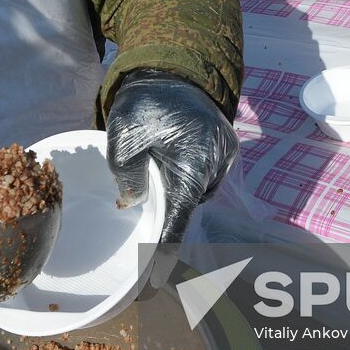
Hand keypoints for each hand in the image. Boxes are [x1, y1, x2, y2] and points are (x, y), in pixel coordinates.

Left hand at [106, 70, 237, 244]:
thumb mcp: (124, 139)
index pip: (179, 221)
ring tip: (154, 177)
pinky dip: (187, 177)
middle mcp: (217, 164)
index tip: (153, 282)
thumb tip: (133, 203)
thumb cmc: (145, 103)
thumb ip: (128, 177)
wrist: (170, 66)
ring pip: (198, 191)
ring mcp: (226, 154)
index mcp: (194, 165)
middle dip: (167, 214)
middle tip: (140, 219)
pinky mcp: (225, 145)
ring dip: (177, 192)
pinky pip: (206, 174)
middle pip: (189, 206)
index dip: (164, 253)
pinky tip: (169, 166)